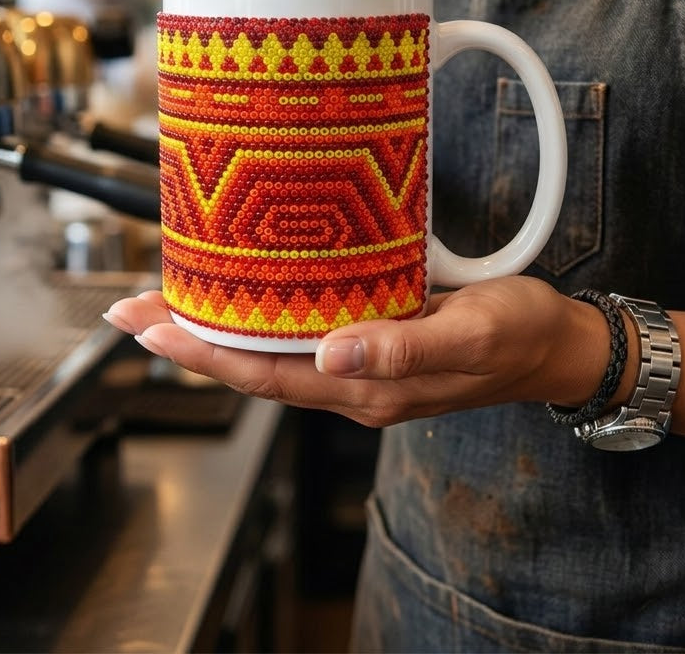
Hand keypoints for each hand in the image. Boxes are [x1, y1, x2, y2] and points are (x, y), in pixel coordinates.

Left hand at [104, 277, 610, 426]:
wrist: (554, 344)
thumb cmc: (518, 334)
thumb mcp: (472, 334)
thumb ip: (404, 350)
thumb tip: (331, 354)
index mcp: (367, 387)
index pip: (265, 373)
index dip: (203, 352)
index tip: (148, 328)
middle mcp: (351, 382)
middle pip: (252, 365)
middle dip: (188, 340)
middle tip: (130, 309)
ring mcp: (358, 366)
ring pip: (270, 352)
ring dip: (215, 328)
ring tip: (166, 302)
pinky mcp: (371, 344)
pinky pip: (299, 336)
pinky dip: (258, 318)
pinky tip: (241, 297)